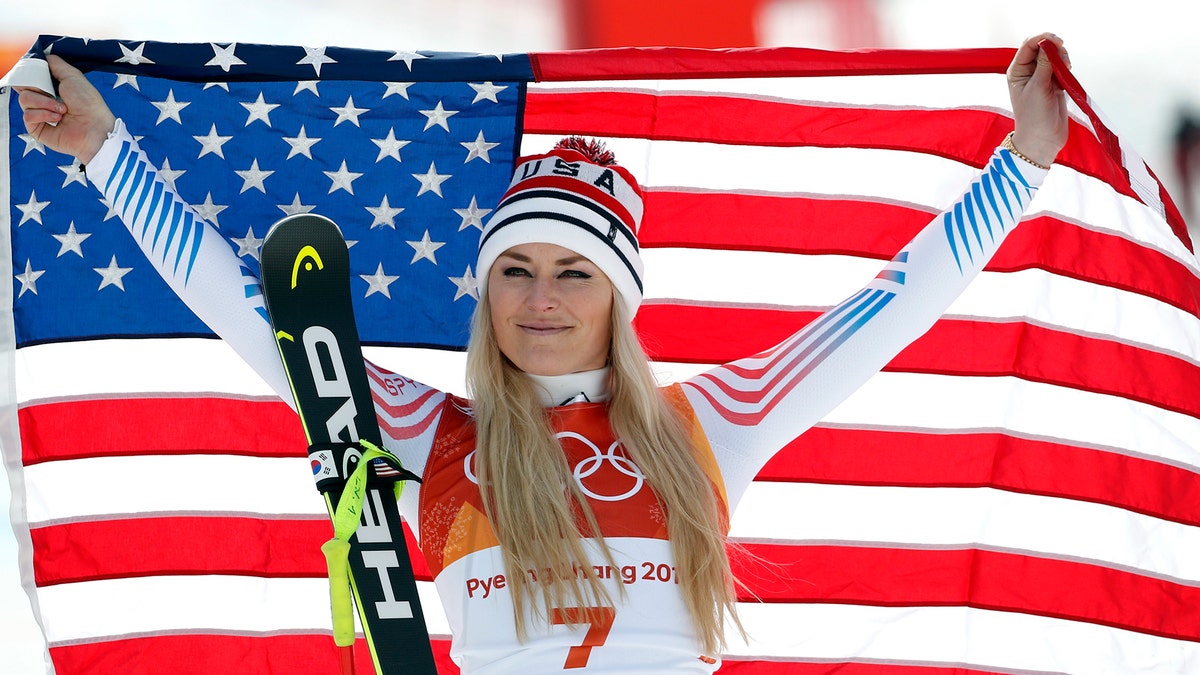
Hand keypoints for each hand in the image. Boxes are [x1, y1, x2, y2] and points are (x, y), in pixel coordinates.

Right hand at [15, 54, 115, 164]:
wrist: (95, 128)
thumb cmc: (89, 103)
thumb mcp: (72, 76)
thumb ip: (55, 64)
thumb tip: (42, 56)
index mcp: (51, 88)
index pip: (29, 78)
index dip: (31, 75)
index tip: (39, 75)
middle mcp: (44, 101)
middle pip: (23, 87)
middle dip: (39, 88)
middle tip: (54, 93)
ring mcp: (40, 115)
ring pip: (24, 99)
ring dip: (44, 102)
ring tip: (62, 109)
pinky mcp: (37, 129)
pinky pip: (28, 116)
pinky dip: (43, 114)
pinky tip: (57, 118)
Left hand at [1006, 32, 1069, 166]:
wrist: (1042, 138)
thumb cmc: (1034, 116)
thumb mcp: (1038, 87)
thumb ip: (1044, 64)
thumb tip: (1048, 43)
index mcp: (1017, 71)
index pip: (1028, 45)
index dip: (1043, 39)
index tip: (1058, 41)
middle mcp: (1028, 72)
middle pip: (1043, 48)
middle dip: (1056, 49)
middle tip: (1064, 61)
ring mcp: (1041, 77)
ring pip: (1054, 57)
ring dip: (1062, 59)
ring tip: (1066, 70)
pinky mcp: (1054, 83)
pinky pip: (1061, 68)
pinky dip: (1066, 68)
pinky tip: (1067, 75)